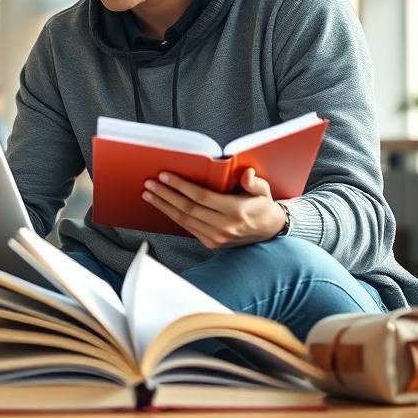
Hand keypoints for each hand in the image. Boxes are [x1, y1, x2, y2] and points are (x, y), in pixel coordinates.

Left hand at [141, 168, 284, 248]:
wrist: (269, 231)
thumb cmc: (262, 206)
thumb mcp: (263, 191)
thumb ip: (254, 182)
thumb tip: (246, 173)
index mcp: (235, 210)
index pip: (201, 196)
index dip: (180, 186)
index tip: (164, 176)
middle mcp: (224, 226)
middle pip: (187, 208)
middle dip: (165, 195)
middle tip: (149, 184)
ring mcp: (216, 237)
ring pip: (183, 220)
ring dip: (164, 206)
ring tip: (149, 194)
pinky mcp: (211, 243)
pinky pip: (187, 228)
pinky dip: (173, 216)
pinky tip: (162, 206)